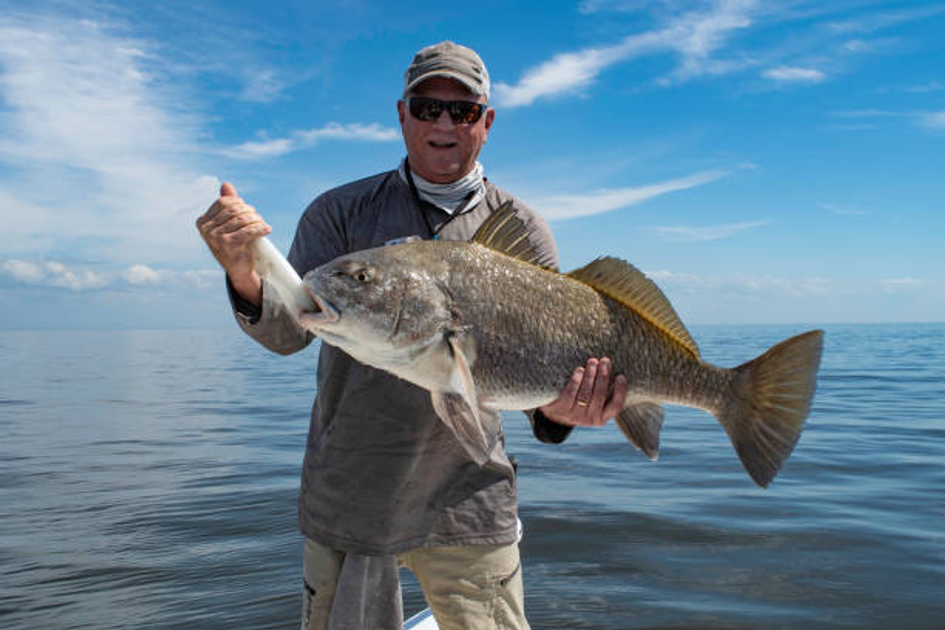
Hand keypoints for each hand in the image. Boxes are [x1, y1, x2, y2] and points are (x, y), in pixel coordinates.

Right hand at [195, 182, 270, 305]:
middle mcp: (206, 229)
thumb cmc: (233, 244)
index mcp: (202, 221)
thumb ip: (226, 204)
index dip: (239, 203)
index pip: (224, 202)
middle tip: (258, 218)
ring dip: (256, 220)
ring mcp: (216, 237)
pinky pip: (249, 230)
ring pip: (243, 219)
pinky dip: (261, 228)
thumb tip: (226, 184)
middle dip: (249, 212)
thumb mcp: (227, 223)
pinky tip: (267, 229)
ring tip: (262, 224)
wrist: (238, 269)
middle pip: (234, 209)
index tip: (248, 211)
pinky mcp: (229, 244)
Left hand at [539, 358, 627, 426]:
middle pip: (599, 396)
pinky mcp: (562, 410)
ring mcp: (575, 416)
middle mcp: (590, 419)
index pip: (616, 406)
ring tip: (593, 362)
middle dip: (603, 376)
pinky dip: (576, 380)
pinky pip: (570, 393)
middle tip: (605, 361)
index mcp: (601, 418)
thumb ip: (601, 391)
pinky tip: (579, 370)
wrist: (553, 414)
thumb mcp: (592, 403)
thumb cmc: (578, 402)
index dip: (620, 392)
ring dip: (590, 375)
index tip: (621, 376)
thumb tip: (611, 368)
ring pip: (585, 394)